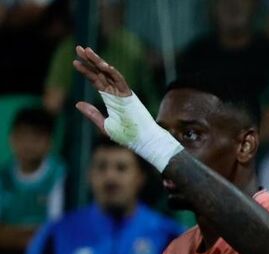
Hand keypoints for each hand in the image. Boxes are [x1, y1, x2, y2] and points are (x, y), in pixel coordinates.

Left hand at [72, 45, 180, 170]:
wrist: (144, 142)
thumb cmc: (128, 136)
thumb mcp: (105, 125)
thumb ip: (92, 114)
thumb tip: (78, 103)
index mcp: (111, 98)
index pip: (96, 80)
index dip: (86, 71)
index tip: (75, 62)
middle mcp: (117, 93)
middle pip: (101, 73)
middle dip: (90, 60)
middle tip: (78, 48)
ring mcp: (123, 93)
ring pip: (109, 73)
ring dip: (98, 62)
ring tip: (85, 51)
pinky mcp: (130, 96)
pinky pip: (121, 81)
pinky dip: (112, 72)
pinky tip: (102, 64)